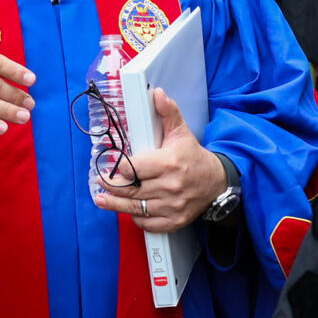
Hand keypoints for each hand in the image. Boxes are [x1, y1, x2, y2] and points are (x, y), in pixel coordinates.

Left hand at [93, 86, 228, 232]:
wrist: (217, 182)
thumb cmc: (194, 157)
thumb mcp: (181, 132)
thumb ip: (167, 112)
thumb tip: (157, 94)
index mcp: (169, 163)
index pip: (134, 169)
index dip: (119, 170)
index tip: (108, 169)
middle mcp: (171, 186)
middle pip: (131, 190)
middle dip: (112, 187)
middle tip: (101, 183)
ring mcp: (173, 206)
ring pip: (136, 208)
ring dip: (116, 205)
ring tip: (102, 199)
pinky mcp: (175, 220)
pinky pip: (149, 223)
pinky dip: (137, 218)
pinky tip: (129, 210)